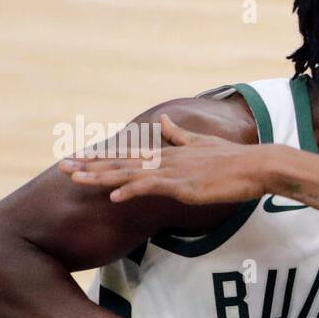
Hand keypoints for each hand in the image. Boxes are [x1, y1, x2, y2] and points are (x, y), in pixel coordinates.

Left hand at [60, 113, 275, 204]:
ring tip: (74, 179)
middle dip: (89, 166)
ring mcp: (173, 172)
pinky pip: (152, 187)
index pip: (127, 155)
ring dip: (100, 177)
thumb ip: (180, 136)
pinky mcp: (184, 186)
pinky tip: (113, 196)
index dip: (101, 158)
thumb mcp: (202, 144)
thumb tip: (165, 120)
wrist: (258, 165)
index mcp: (168, 154)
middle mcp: (165, 160)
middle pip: (120, 163)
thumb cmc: (234, 159)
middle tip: (61, 167)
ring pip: (129, 174)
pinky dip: (131, 190)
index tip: (77, 159)